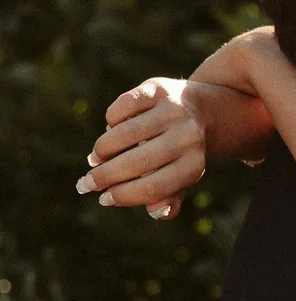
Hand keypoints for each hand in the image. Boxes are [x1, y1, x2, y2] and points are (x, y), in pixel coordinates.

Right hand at [79, 37, 277, 219]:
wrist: (202, 110)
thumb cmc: (184, 153)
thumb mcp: (182, 178)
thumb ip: (170, 199)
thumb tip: (155, 212)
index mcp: (193, 166)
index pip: (154, 188)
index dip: (124, 196)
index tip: (104, 199)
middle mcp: (186, 138)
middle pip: (136, 163)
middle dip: (105, 176)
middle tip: (87, 183)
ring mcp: (172, 111)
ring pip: (125, 134)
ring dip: (103, 149)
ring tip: (95, 159)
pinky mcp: (157, 89)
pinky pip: (123, 107)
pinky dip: (111, 121)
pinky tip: (111, 130)